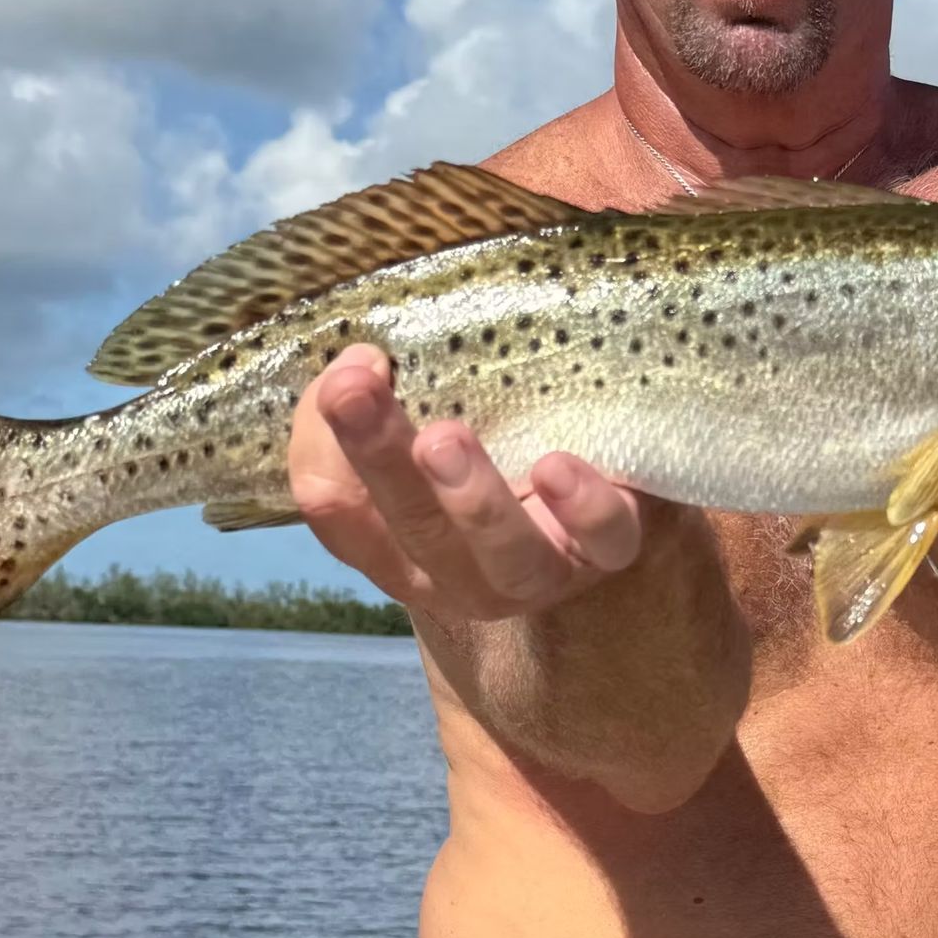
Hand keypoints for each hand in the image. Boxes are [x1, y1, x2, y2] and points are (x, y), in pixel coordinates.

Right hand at [288, 345, 643, 620]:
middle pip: (417, 533)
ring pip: (503, 559)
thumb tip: (356, 363)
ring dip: (470, 501)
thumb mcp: (422, 416)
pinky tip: (556, 468)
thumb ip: (373, 399)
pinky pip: (601, 541)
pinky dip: (581, 509)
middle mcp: (463, 574)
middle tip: (355, 392)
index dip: (327, 451)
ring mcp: (540, 570)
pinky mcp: (610, 548)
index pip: (342, 513)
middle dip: (380, 460)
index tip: (345, 377)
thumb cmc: (490, 443)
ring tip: (443, 438)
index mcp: (402, 545)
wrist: (599, 474)